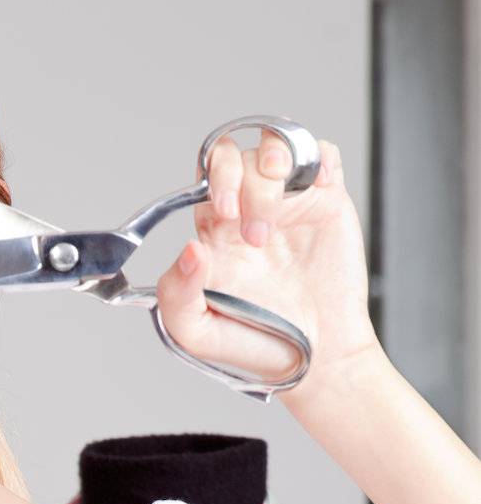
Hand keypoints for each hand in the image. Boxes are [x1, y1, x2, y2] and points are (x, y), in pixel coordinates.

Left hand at [154, 131, 382, 398]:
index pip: (202, 179)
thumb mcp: (197, 332)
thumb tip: (188, 250)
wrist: (318, 357)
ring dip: (270, 169)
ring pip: (273, 146)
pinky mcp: (327, 201)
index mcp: (216, 234)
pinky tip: (312, 191)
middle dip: (235, 177)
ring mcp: (289, 203)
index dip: (211, 184)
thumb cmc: (258, 344)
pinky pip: (322, 154)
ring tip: (276, 218)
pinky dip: (315, 158)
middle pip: (233, 155)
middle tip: (248, 224)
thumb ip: (176, 294)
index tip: (223, 217)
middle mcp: (248, 210)